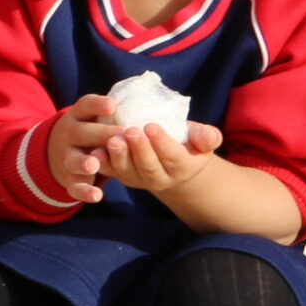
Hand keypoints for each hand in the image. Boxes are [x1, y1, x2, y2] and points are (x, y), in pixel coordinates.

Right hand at [47, 96, 121, 204]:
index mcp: (78, 116)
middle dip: (100, 134)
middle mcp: (69, 134)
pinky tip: (97, 195)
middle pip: (81, 132)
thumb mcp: (95, 117)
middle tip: (122, 135)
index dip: (97, 105)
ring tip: (93, 164)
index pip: (85, 105)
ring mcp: (67, 157)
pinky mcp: (69, 178)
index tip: (113, 105)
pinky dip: (84, 191)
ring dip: (83, 162)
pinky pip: (75, 186)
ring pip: (74, 159)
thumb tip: (157, 103)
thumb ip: (116, 113)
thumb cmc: (91, 131)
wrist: (59, 152)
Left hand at [100, 119, 224, 195]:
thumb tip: (211, 137)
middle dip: (139, 149)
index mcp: (182, 167)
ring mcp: (139, 179)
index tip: (151, 126)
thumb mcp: (200, 139)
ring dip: (119, 157)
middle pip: (149, 167)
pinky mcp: (122, 176)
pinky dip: (103, 164)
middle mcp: (161, 178)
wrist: (173, 163)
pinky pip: (112, 173)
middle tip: (131, 131)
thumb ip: (206, 137)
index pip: (173, 157)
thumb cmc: (187, 144)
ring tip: (112, 140)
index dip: (162, 143)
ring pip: (129, 172)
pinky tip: (95, 151)